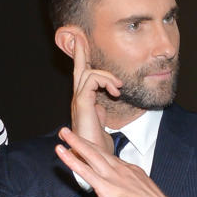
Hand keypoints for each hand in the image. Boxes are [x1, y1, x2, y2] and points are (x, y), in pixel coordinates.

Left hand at [55, 127, 192, 196]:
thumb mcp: (145, 196)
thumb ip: (133, 192)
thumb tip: (129, 196)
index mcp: (130, 171)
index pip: (110, 159)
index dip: (98, 152)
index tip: (89, 147)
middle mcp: (121, 169)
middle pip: (99, 151)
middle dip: (84, 140)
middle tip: (71, 131)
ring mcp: (112, 176)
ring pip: (91, 154)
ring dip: (75, 142)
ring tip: (63, 133)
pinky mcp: (106, 187)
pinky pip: (84, 171)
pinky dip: (71, 160)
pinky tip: (61, 152)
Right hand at [70, 34, 119, 152]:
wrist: (93, 159)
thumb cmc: (97, 145)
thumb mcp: (101, 123)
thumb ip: (101, 111)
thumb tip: (103, 104)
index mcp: (83, 101)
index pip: (82, 76)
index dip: (83, 60)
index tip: (83, 46)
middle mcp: (78, 98)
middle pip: (78, 68)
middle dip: (80, 51)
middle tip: (79, 36)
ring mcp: (78, 100)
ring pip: (88, 72)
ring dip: (107, 75)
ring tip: (118, 87)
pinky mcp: (81, 104)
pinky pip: (91, 80)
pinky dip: (105, 81)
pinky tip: (115, 91)